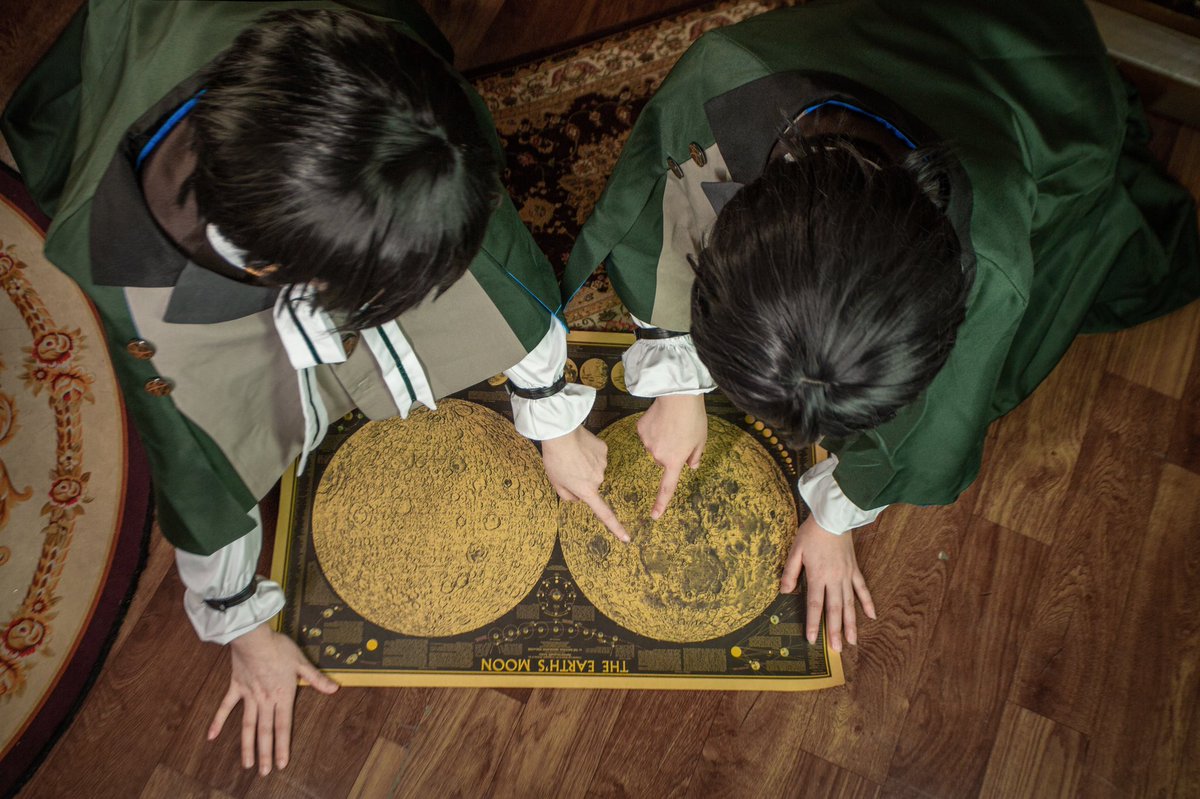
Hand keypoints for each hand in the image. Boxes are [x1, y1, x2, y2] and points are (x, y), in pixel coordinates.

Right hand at [208, 623, 338, 774]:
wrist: (254, 638)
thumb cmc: (279, 648)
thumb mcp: (302, 662)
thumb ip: (316, 678)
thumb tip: (334, 689)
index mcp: (282, 695)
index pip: (283, 726)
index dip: (282, 746)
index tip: (281, 763)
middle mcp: (265, 700)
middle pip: (265, 731)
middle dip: (265, 753)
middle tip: (263, 772)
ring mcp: (248, 696)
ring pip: (247, 725)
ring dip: (247, 745)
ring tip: (247, 764)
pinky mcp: (236, 687)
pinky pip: (225, 707)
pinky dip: (217, 721)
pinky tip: (211, 736)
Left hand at [541, 425, 628, 541]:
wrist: (561, 433)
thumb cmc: (555, 459)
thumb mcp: (555, 482)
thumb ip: (567, 496)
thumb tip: (577, 498)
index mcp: (586, 490)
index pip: (604, 514)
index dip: (616, 528)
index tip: (627, 538)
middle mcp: (598, 479)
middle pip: (592, 484)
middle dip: (581, 480)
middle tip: (566, 468)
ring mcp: (603, 464)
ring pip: (594, 469)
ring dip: (585, 465)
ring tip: (571, 455)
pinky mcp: (604, 450)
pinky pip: (597, 455)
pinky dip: (589, 453)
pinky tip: (580, 446)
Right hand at [635, 395, 707, 518]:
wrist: (677, 396)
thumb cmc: (693, 419)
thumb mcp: (701, 440)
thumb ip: (696, 456)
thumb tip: (691, 466)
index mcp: (674, 461)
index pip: (668, 487)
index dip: (661, 503)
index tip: (655, 516)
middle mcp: (658, 455)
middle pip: (661, 460)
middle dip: (669, 452)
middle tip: (680, 435)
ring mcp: (647, 443)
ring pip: (653, 447)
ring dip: (661, 440)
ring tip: (671, 424)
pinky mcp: (640, 430)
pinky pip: (646, 434)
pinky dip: (652, 429)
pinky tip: (660, 418)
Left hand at [780, 514, 875, 651]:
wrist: (834, 516)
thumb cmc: (812, 533)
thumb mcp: (795, 550)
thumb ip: (790, 572)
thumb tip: (784, 592)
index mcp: (818, 576)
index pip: (814, 604)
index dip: (813, 623)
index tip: (812, 640)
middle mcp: (834, 579)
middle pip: (834, 609)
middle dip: (835, 631)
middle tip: (837, 649)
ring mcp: (847, 575)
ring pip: (850, 604)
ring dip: (851, 623)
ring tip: (852, 641)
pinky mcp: (854, 569)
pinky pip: (862, 588)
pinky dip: (867, 602)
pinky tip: (871, 616)